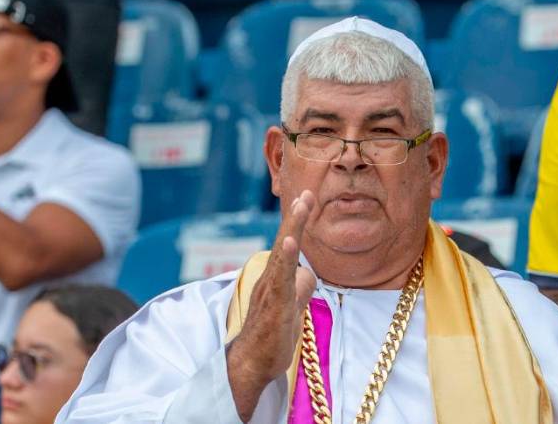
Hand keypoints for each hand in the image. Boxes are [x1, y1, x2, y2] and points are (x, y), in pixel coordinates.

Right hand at [226, 190, 317, 418]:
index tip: (307, 198)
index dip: (297, 222)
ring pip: (283, 254)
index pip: (288, 245)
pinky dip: (284, 258)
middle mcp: (270, 279)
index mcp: (275, 279)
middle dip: (297, 216)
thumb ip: (300, 289)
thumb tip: (308, 273)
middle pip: (284, 241)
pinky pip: (280, 278)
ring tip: (301, 205)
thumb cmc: (270, 339)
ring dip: (292, 228)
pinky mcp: (274, 305)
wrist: (250, 365)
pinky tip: (289, 242)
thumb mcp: (293, 309)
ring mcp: (270, 290)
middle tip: (307, 192)